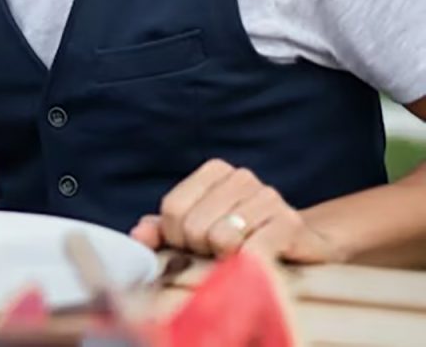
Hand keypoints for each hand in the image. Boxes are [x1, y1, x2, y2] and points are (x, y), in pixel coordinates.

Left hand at [130, 159, 338, 262]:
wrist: (300, 245)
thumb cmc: (239, 237)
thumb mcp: (197, 229)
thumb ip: (162, 230)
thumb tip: (137, 236)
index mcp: (214, 170)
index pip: (172, 208)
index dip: (177, 237)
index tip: (193, 245)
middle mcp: (241, 176)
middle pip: (193, 225)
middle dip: (201, 250)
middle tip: (220, 253)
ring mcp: (268, 197)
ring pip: (220, 239)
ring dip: (226, 259)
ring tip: (241, 255)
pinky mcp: (289, 223)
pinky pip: (251, 252)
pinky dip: (248, 267)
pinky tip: (257, 264)